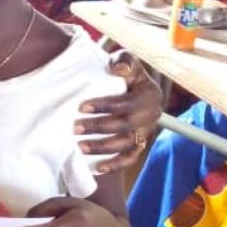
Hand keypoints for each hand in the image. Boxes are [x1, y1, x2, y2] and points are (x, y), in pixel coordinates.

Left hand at [73, 52, 160, 173]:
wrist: (130, 83)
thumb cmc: (124, 71)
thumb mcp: (124, 59)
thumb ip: (122, 61)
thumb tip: (118, 69)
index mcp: (150, 94)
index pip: (127, 103)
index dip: (104, 107)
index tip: (82, 108)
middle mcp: (151, 115)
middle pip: (126, 126)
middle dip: (99, 128)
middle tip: (75, 128)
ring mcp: (146, 131)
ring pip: (127, 144)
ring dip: (103, 147)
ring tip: (81, 147)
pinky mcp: (139, 144)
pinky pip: (130, 158)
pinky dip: (115, 164)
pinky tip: (98, 167)